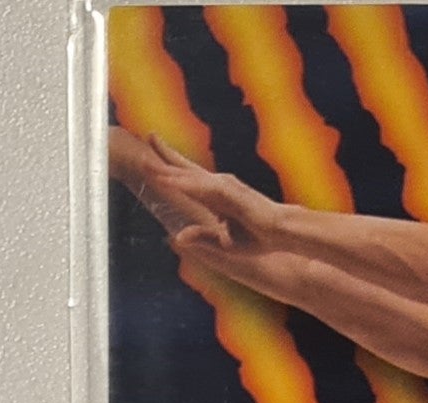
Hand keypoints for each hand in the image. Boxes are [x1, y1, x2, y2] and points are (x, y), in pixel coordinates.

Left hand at [147, 134, 283, 252]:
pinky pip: (202, 188)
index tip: (150, 156)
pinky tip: (170, 181)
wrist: (281, 234)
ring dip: (168, 170)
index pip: (189, 176)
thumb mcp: (224, 241)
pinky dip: (185, 184)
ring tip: (147, 162)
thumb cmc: (258, 237)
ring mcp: (224, 187)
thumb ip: (201, 237)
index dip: (169, 166)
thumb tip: (177, 238)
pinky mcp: (230, 194)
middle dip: (164, 153)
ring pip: (190, 176)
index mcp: (216, 195)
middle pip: (186, 167)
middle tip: (147, 136)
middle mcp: (218, 185)